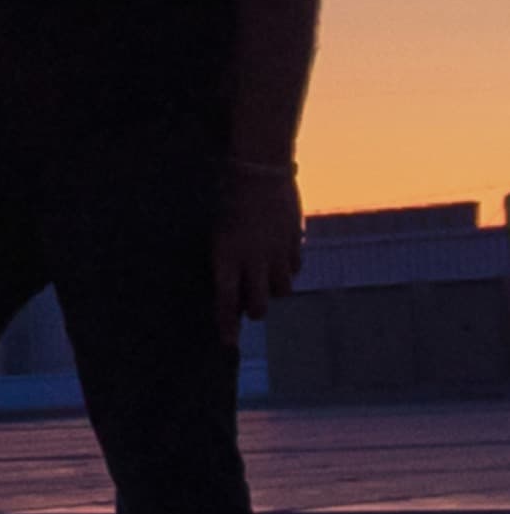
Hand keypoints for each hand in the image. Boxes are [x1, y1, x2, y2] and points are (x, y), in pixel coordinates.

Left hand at [211, 168, 302, 347]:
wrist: (258, 169)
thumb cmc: (228, 198)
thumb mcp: (219, 231)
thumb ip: (226, 260)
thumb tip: (230, 288)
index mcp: (226, 255)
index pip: (226, 300)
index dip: (226, 324)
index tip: (228, 344)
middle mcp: (253, 259)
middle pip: (258, 305)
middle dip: (254, 311)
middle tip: (250, 308)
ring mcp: (276, 252)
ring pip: (281, 291)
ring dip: (273, 290)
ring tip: (266, 279)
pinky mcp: (294, 242)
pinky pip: (294, 269)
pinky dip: (287, 269)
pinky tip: (279, 259)